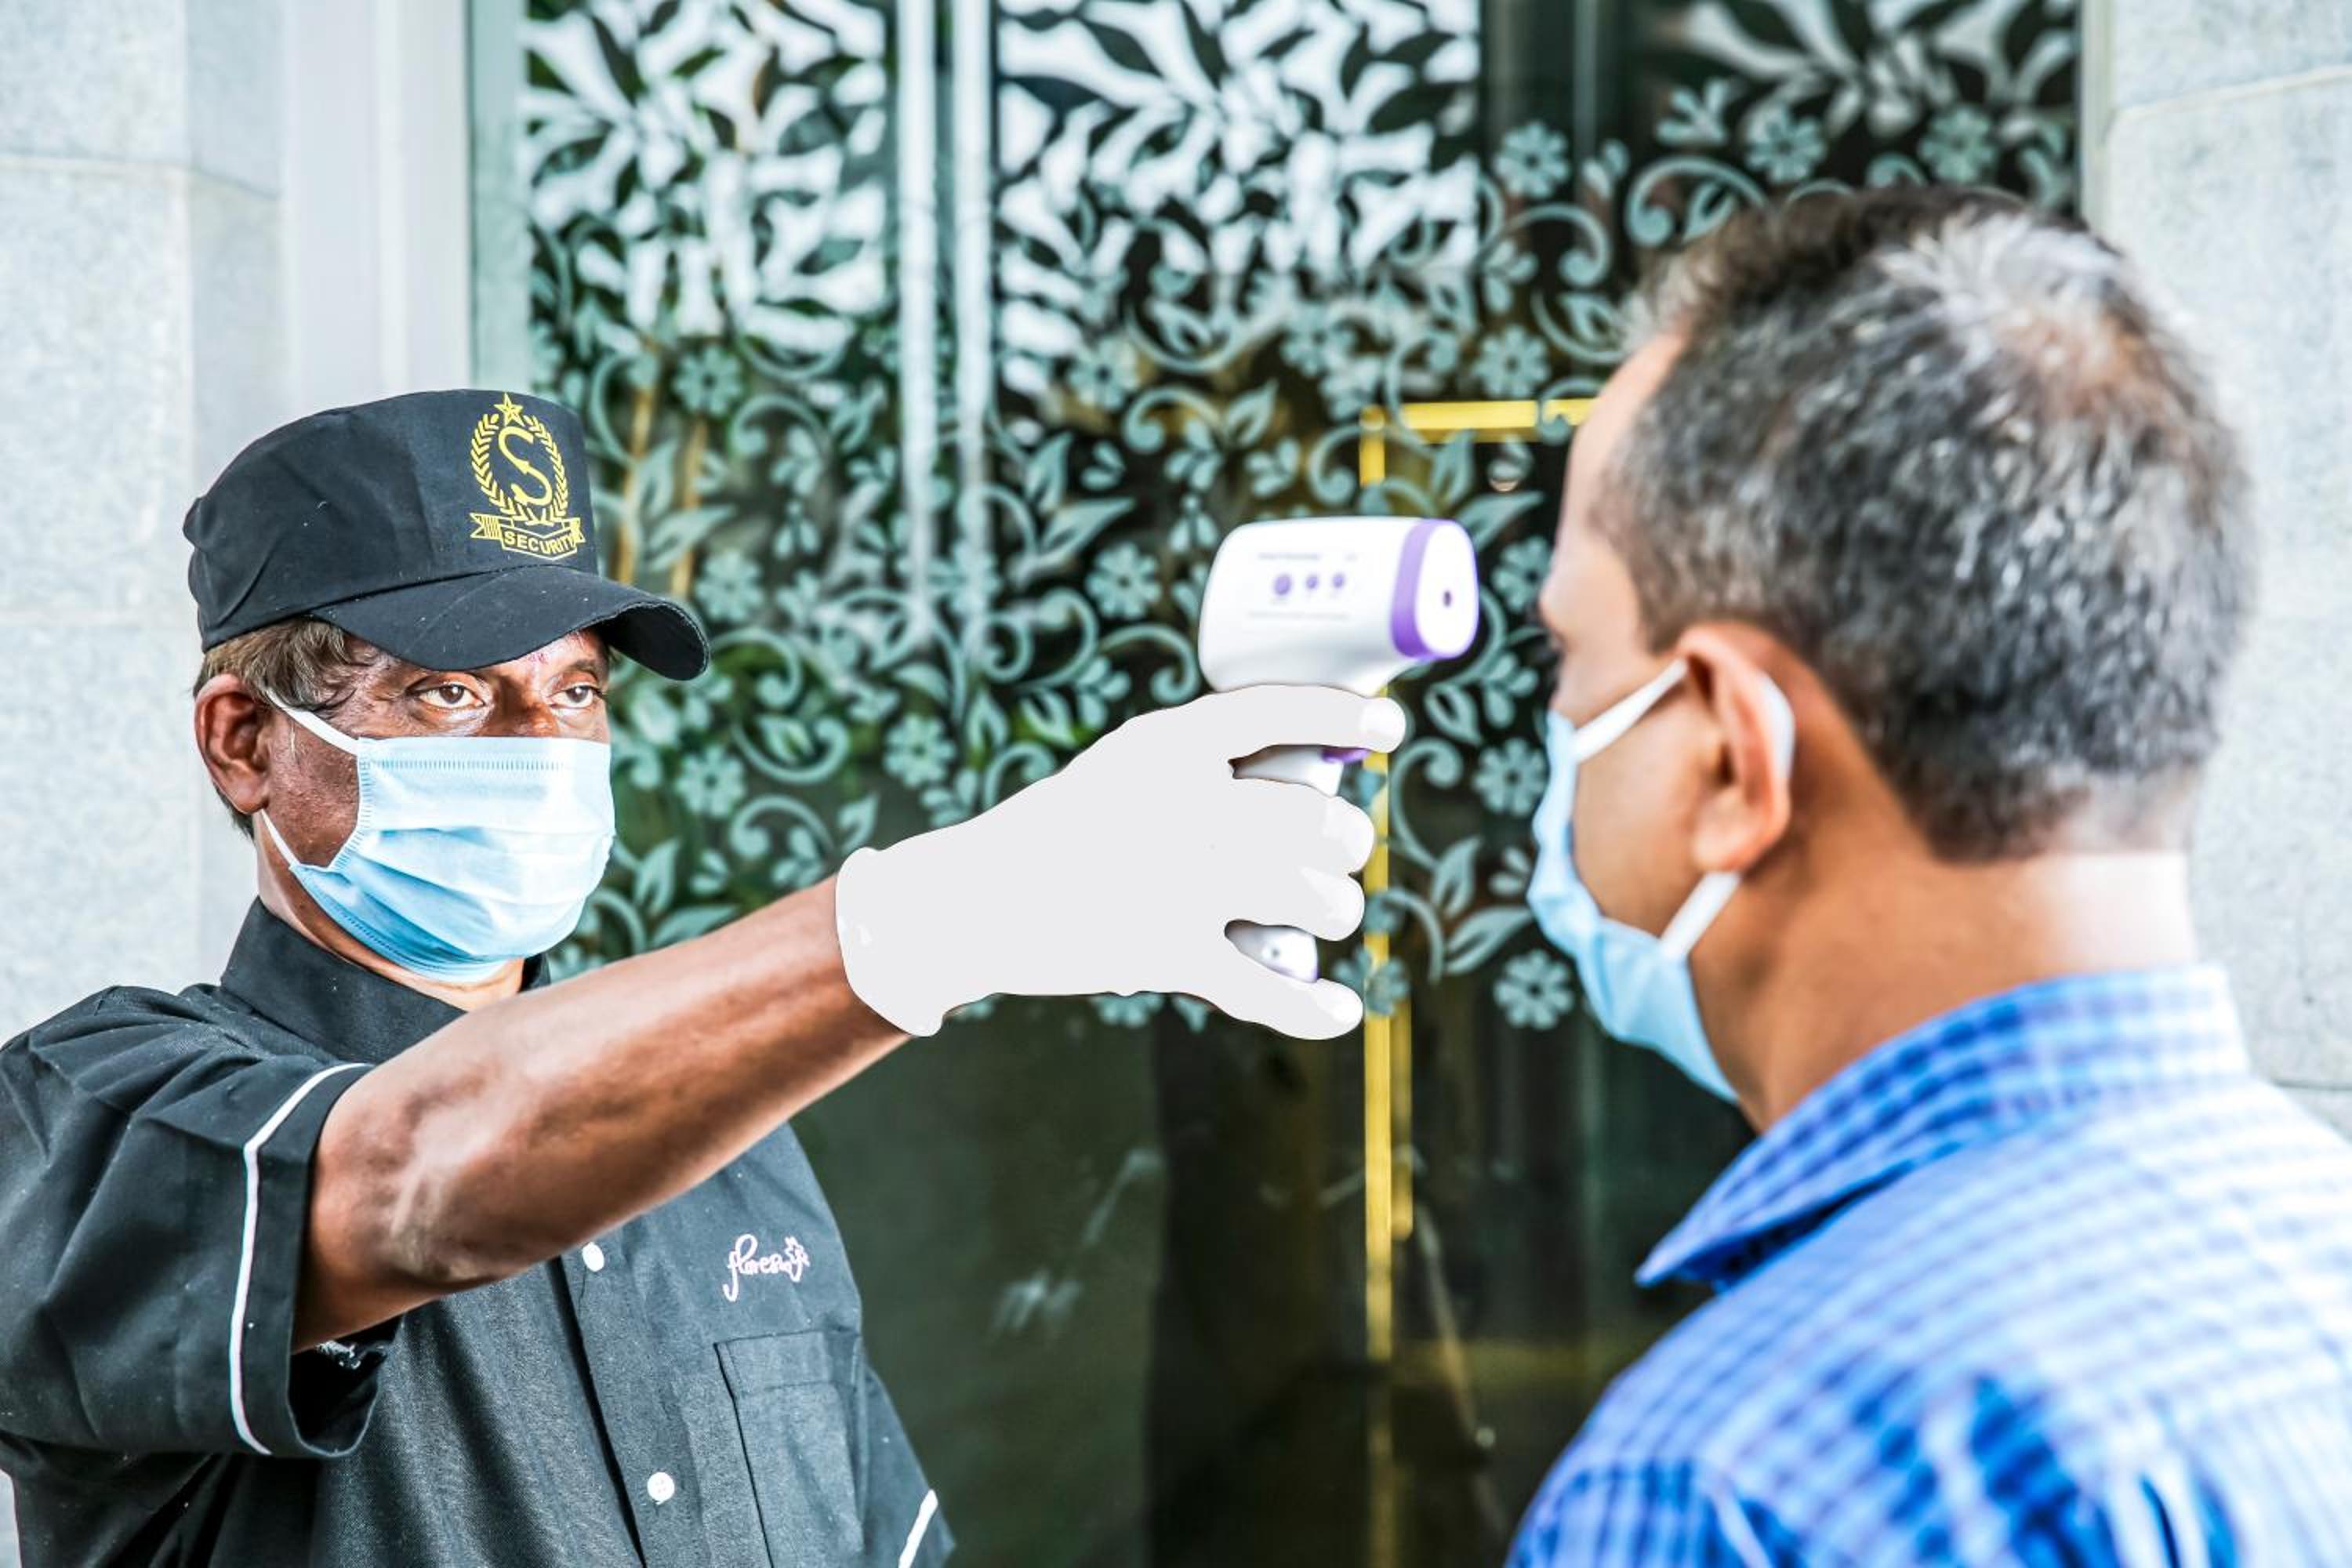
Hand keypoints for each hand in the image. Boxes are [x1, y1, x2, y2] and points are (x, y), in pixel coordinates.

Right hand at [834, 685, 1405, 1038]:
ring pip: (1312, 898)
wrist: (973, 898)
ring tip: (1327, 914)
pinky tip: (1340, 1011)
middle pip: (1319, 821)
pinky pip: (1265, 987)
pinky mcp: (1167, 953)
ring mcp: (1179, 879)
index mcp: (1169, 744)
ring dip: (1335, 909)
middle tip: (1335, 853)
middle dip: (1345, 842)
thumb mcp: (1126, 767)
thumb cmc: (1062, 830)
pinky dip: (1310, 1008)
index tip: (1391, 723)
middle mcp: (1184, 803)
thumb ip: (1206, 766)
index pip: (1278, 710)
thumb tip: (1319, 781)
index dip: (1344, 713)